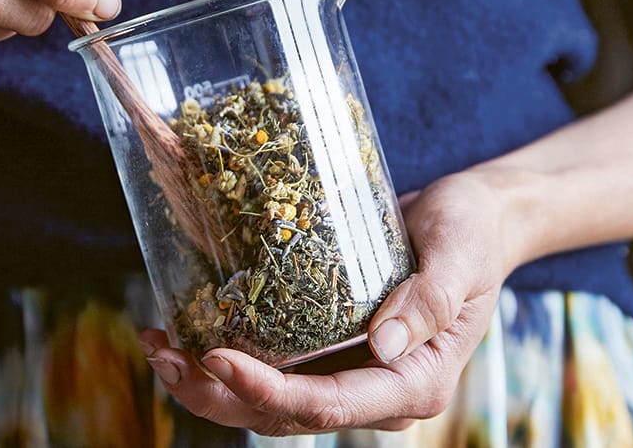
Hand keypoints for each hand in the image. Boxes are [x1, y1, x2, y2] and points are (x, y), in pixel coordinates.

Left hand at [140, 170, 526, 434]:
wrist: (474, 220)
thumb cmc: (473, 232)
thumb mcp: (461, 255)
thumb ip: (430, 299)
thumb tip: (382, 345)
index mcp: (413, 381)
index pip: (330, 404)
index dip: (270, 391)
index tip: (217, 360)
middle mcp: (376, 387)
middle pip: (286, 413)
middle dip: (219, 394)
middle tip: (165, 357)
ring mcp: (349, 369)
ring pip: (270, 398)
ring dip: (209, 381)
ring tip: (158, 345)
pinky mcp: (329, 346)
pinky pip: (274, 364)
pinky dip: (227, 355)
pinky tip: (187, 327)